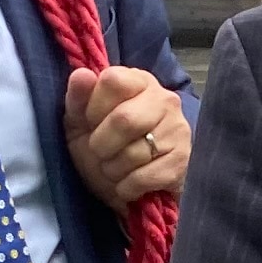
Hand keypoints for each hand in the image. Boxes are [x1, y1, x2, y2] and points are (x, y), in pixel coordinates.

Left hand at [66, 66, 188, 210]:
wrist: (131, 186)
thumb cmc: (104, 144)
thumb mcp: (80, 121)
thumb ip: (78, 97)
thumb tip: (82, 75)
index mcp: (138, 81)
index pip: (113, 81)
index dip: (94, 107)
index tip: (92, 122)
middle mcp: (164, 99)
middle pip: (124, 120)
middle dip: (101, 145)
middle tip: (100, 152)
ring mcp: (178, 129)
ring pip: (135, 153)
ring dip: (113, 170)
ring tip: (116, 169)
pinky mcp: (183, 160)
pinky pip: (145, 178)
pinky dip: (127, 187)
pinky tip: (129, 184)